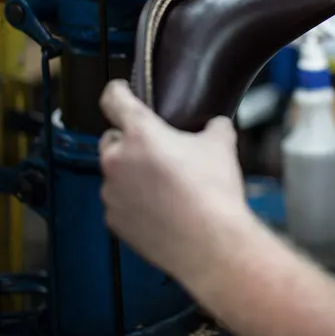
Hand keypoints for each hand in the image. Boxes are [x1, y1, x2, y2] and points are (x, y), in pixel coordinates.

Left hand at [99, 80, 249, 283]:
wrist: (211, 244)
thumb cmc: (213, 191)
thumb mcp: (222, 144)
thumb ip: (213, 126)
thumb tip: (214, 125)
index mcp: (140, 133)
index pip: (114, 99)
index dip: (117, 91)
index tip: (120, 91)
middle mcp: (118, 160)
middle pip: (112, 139)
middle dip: (130, 141)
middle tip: (159, 151)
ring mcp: (112, 193)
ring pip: (116, 173)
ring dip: (133, 174)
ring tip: (165, 185)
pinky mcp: (114, 221)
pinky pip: (119, 202)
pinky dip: (133, 201)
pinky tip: (160, 208)